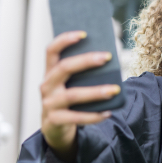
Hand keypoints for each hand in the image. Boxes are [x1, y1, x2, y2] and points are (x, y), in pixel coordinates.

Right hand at [40, 31, 118, 161]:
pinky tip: (108, 112)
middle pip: (64, 68)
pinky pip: (76, 117)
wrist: (56, 129)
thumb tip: (107, 60)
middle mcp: (47, 86)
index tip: (84, 33)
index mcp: (50, 72)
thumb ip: (83, 74)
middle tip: (108, 56)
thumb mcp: (71, 85)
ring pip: (73, 95)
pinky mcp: (55, 121)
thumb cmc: (69, 100)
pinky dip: (94, 115)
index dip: (65, 40)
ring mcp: (49, 103)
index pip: (51, 51)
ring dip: (95, 92)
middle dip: (86, 60)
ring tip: (115, 90)